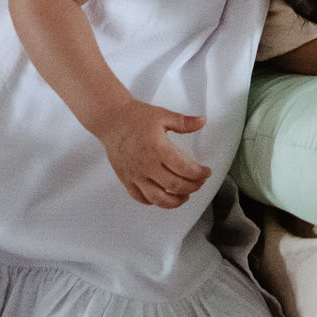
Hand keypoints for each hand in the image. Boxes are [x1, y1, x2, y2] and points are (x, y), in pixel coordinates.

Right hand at [96, 100, 210, 207]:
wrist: (111, 120)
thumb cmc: (135, 116)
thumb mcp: (163, 115)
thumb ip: (184, 122)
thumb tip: (202, 121)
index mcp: (158, 149)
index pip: (183, 168)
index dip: (198, 174)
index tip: (206, 172)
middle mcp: (147, 165)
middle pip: (174, 186)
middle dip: (191, 187)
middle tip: (199, 183)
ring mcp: (135, 175)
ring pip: (157, 198)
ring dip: (174, 201)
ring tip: (184, 197)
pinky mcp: (126, 179)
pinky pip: (140, 197)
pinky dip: (153, 202)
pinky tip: (162, 198)